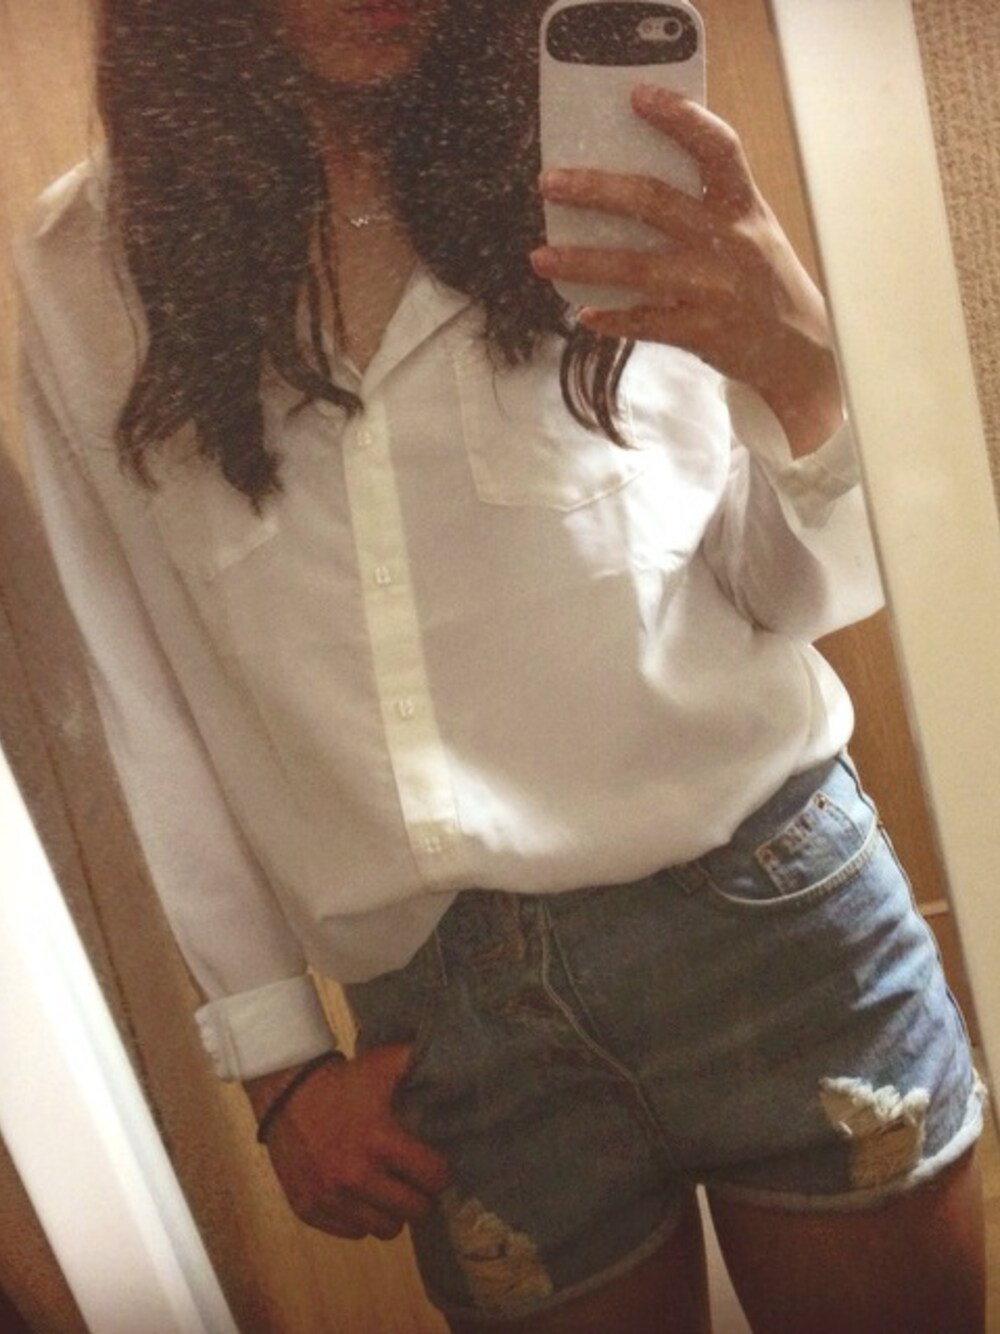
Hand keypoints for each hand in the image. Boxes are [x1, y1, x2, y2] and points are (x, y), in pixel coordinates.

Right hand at [245, 1044, 449, 1239]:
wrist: (286, 1093)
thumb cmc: (343, 1081)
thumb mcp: (384, 1065)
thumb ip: (422, 1065)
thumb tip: (459, 1070)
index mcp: (379, 1140)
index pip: (434, 1177)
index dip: (441, 1172)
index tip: (437, 1165)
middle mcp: (354, 1175)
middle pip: (415, 1210)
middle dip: (422, 1196)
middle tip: (417, 1181)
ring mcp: (330, 1196)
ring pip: (386, 1229)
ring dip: (393, 1211)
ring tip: (390, 1189)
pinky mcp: (310, 1210)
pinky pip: (354, 1232)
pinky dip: (362, 1217)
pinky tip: (361, 1194)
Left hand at [530, 86, 843, 455]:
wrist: (799, 350)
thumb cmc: (762, 281)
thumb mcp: (750, 231)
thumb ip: (709, 204)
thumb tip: (634, 183)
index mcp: (743, 207)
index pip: (717, 148)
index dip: (680, 118)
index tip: (637, 97)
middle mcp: (730, 242)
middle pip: (654, 202)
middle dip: (595, 189)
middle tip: (549, 182)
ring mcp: (715, 288)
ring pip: (636, 267)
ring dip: (582, 262)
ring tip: (540, 257)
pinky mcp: (703, 331)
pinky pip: (645, 322)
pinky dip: (612, 318)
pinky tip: (585, 313)